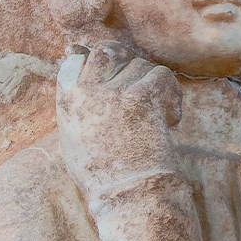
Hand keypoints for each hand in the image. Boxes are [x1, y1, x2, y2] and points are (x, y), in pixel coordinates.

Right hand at [55, 41, 181, 201]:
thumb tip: (76, 89)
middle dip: (127, 59)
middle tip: (141, 81)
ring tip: (160, 112)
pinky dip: (172, 93)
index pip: (76, 61)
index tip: (115, 71)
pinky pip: (161, 75)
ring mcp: (113, 92)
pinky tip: (171, 117)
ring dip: (154, 84)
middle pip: (107, 50)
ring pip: (140, 65)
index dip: (98, 60)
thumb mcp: (76, 140)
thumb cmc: (102, 174)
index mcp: (68, 101)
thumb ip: (76, 111)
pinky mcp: (140, 97)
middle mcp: (87, 91)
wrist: (124, 190)